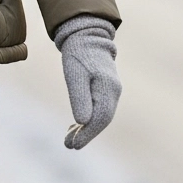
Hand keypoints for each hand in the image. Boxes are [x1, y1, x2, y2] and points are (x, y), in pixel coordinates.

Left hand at [54, 15, 121, 150]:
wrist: (86, 36)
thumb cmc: (78, 54)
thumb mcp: (74, 75)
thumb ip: (79, 97)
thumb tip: (83, 121)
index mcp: (108, 87)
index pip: (100, 118)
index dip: (87, 134)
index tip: (73, 145)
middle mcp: (114, 91)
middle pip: (102, 120)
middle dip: (86, 135)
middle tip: (68, 145)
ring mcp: (112, 91)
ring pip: (101, 116)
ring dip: (86, 129)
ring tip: (69, 139)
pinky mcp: (106, 90)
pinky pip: (100, 109)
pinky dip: (88, 120)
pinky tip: (76, 126)